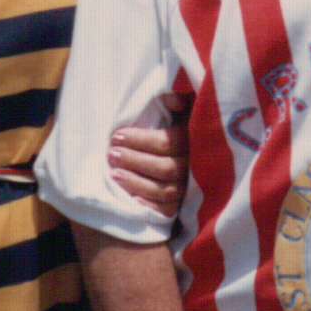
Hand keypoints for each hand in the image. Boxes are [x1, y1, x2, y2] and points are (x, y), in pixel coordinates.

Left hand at [109, 92, 192, 216]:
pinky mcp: (185, 205)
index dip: (140, 140)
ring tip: (114, 174)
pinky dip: (150, 206)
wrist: (198, 151)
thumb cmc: (183, 124)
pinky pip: (169, 210)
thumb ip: (180, 99)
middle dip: (135, 161)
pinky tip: (131, 200)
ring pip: (166, 190)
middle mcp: (196, 166)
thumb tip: (171, 100)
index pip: (167, 143)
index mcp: (195, 140)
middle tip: (112, 154)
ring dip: (137, 183)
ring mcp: (192, 188)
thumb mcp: (187, 107)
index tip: (117, 136)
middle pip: (165, 168)